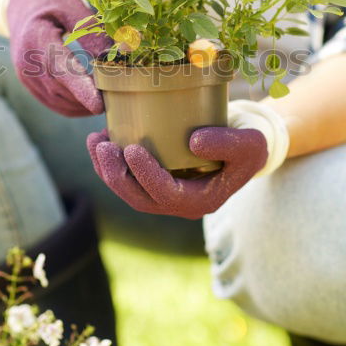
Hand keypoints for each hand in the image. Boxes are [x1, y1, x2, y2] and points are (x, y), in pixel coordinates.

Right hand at [7, 0, 111, 116]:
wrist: (22, 6)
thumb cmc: (52, 3)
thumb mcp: (72, 7)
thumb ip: (90, 31)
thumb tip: (115, 54)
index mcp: (37, 37)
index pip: (60, 68)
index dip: (80, 88)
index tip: (99, 105)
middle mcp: (27, 60)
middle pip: (60, 88)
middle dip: (87, 98)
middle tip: (116, 100)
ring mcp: (26, 74)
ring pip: (56, 100)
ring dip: (81, 105)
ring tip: (106, 101)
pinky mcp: (29, 83)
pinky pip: (52, 102)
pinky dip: (72, 107)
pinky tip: (89, 103)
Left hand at [86, 127, 267, 218]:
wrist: (245, 146)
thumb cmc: (250, 143)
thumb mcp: (251, 143)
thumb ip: (228, 144)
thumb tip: (194, 142)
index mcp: (200, 202)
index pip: (166, 195)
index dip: (145, 175)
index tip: (131, 148)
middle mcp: (179, 205)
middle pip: (139, 198)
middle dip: (115, 174)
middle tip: (102, 145)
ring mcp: (165, 195)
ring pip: (128, 191)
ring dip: (106, 169)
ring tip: (95, 141)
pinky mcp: (156, 182)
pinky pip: (128, 179)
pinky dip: (111, 163)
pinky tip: (101, 140)